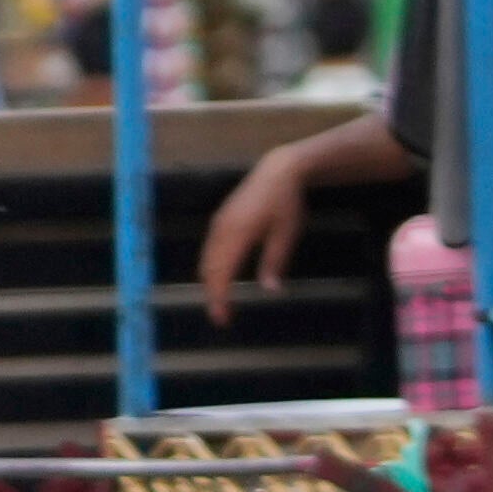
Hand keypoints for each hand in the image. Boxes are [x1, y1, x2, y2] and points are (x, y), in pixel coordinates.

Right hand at [197, 146, 314, 323]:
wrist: (277, 171)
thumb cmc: (286, 203)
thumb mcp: (287, 234)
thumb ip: (275, 262)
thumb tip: (270, 291)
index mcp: (239, 234)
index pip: (222, 274)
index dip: (219, 299)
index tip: (223, 319)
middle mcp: (221, 230)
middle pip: (208, 271)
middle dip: (212, 296)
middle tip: (222, 317)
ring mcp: (217, 226)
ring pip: (205, 262)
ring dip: (210, 283)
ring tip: (220, 302)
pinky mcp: (218, 223)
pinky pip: (208, 251)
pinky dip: (210, 269)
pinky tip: (220, 278)